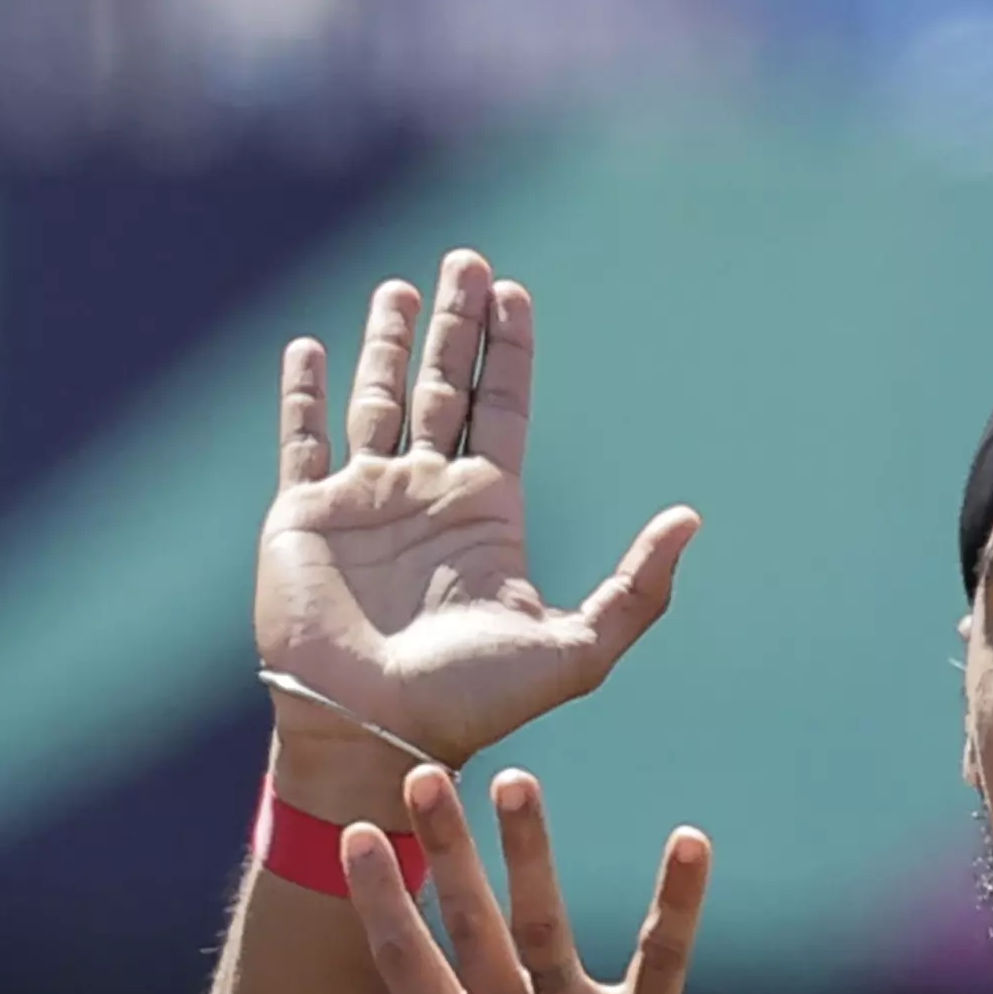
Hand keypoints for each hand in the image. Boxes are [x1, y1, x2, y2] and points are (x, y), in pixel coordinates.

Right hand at [259, 249, 699, 801]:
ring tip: (399, 286)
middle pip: (443, 385)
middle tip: (467, 258)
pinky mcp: (302, 516)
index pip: (502, 406)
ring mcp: (362, 502)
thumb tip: (691, 519)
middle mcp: (425, 495)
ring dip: (385, 341)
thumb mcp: (575, 650)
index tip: (512, 291)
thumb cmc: (470, 702)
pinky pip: (301, 440)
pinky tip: (308, 347)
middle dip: (454, 323)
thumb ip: (635, 590)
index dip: (508, 349)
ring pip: (375, 398)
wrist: (372, 734)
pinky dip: (302, 393)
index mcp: (485, 512)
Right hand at [291, 766, 714, 993]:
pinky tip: (690, 839)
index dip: (382, 899)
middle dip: (446, 849)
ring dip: (530, 852)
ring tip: (517, 780)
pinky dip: (678, 899)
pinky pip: (662, 957)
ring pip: (545, 925)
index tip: (359, 836)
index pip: (407, 966)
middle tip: (425, 775)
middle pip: (468, 927)